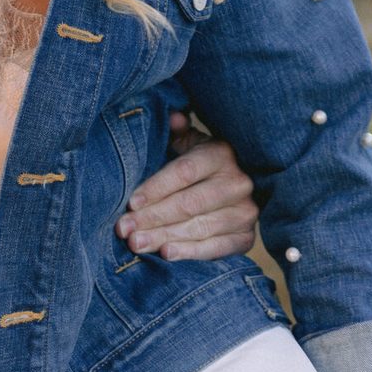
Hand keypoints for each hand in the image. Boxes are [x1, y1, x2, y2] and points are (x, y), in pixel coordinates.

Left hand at [116, 111, 256, 259]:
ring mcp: (245, 212)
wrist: (238, 187)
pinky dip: (190, 252)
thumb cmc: (201, 164)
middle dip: (153, 217)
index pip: (185, 172)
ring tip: (137, 243)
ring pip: (199, 227)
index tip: (131, 202)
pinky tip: (167, 254)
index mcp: (221, 154)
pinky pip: (216, 248)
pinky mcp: (246, 237)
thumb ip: (177, 132)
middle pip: (189, 203)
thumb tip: (172, 118)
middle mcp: (238, 182)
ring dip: (164, 237)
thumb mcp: (190, 142)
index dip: (156, 188)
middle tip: (125, 229)